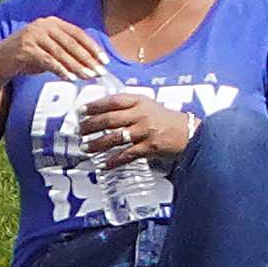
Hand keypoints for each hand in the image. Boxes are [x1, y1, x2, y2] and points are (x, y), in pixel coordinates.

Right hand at [0, 14, 107, 84]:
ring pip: (61, 52)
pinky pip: (47, 60)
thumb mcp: (48, 50)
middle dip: (88, 59)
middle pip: (72, 43)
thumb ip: (66, 52)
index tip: (105, 61)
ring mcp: (33, 35)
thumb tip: (91, 63)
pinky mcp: (25, 48)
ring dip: (77, 66)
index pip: (78, 33)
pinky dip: (60, 70)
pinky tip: (70, 78)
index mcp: (53, 22)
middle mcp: (44, 25)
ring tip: (89, 77)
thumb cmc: (27, 57)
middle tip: (100, 72)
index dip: (93, 47)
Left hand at [78, 87, 202, 159]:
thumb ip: (129, 107)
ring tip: (85, 148)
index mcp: (140, 101)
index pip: (113, 101)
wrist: (190, 133)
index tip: (80, 111)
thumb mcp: (149, 106)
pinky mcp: (149, 147)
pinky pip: (126, 155)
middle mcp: (141, 115)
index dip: (95, 105)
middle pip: (110, 119)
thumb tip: (103, 112)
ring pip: (115, 138)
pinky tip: (103, 165)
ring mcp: (145, 131)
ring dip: (97, 144)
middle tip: (78, 131)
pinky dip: (113, 161)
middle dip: (91, 125)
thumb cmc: (166, 119)